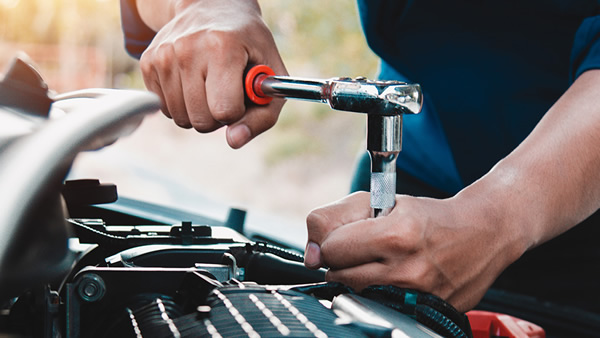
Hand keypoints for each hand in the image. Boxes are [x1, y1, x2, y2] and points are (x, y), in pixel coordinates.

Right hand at [138, 0, 286, 147]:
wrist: (212, 7)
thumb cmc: (249, 46)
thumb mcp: (271, 75)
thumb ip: (262, 116)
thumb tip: (233, 141)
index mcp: (222, 47)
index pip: (225, 111)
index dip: (237, 112)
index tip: (241, 94)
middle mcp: (187, 48)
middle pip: (201, 120)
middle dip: (218, 116)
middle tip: (226, 91)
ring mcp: (163, 55)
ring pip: (180, 119)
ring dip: (199, 112)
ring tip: (209, 84)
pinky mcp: (147, 62)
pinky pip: (164, 109)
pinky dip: (181, 104)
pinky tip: (192, 80)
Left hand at [304, 191, 526, 311]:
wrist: (482, 232)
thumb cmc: (427, 215)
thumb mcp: (379, 199)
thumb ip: (334, 218)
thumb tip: (311, 254)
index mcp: (395, 235)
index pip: (331, 250)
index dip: (334, 241)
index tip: (348, 237)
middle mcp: (406, 270)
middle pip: (338, 277)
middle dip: (344, 261)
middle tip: (365, 250)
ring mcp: (416, 296)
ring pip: (354, 295)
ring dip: (358, 279)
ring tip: (380, 263)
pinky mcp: (425, 311)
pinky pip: (379, 308)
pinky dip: (378, 295)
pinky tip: (394, 279)